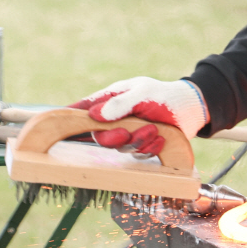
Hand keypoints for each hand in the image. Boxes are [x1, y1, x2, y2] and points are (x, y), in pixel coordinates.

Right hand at [71, 77, 208, 154]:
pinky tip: (160, 137)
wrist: (190, 110)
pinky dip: (149, 147)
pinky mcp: (140, 145)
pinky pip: (137, 154)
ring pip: (119, 147)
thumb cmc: (164, 95)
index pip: (84, 108)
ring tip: (153, 128)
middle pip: (99, 135)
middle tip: (128, 131)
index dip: (68, 116)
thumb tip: (95, 115)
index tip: (55, 122)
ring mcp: (127, 132)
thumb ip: (120, 104)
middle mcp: (115, 118)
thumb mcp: (143, 93)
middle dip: (113, 137)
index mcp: (111, 99)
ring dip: (137, 140)